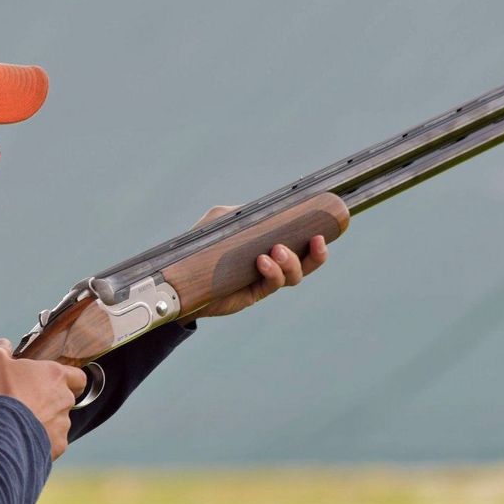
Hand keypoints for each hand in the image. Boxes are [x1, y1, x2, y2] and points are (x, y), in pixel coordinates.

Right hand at [0, 338, 86, 459]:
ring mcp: (63, 424)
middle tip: (28, 403)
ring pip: (59, 422)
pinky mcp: (56, 446)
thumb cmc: (0, 392)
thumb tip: (3, 345)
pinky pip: (51, 442)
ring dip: (44, 422)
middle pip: (65, 400)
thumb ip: (1, 349)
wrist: (2, 431)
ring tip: (21, 424)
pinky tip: (22, 439)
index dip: (70, 379)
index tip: (57, 382)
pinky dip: (40, 441)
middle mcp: (65, 399)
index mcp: (55, 376)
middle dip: (50, 402)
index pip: (78, 376)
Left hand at [177, 205, 328, 323]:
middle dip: (316, 255)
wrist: (181, 279)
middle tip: (315, 241)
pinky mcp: (253, 294)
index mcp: (269, 244)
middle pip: (306, 263)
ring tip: (277, 251)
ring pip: (292, 276)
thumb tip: (261, 210)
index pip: (300, 242)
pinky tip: (262, 261)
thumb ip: (239, 212)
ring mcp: (263, 280)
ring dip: (292, 263)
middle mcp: (271, 264)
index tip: (322, 230)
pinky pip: (271, 285)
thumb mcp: (220, 221)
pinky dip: (272, 273)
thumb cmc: (201, 247)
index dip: (316, 240)